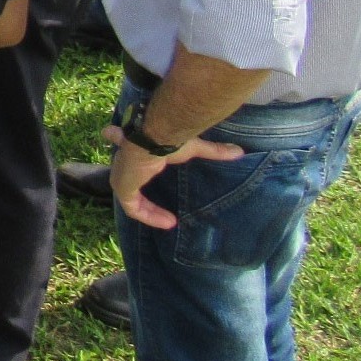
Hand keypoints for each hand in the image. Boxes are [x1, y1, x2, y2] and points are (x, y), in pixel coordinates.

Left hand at [102, 124, 248, 229]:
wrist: (153, 137)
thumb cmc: (168, 138)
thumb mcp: (193, 147)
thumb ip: (213, 151)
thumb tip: (239, 151)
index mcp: (133, 146)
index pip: (121, 144)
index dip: (122, 147)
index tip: (121, 146)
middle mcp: (123, 160)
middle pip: (126, 179)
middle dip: (139, 195)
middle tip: (162, 210)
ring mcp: (121, 175)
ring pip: (131, 197)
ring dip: (150, 211)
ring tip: (170, 222)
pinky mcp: (122, 188)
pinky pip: (133, 208)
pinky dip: (149, 217)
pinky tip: (169, 223)